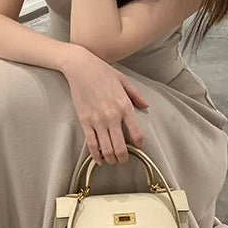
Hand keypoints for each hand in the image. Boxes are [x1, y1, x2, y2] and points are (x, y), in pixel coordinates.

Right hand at [62, 45, 148, 164]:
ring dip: (111, 159)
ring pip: (106, 149)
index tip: (138, 147)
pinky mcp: (84, 121)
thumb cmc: (103, 71)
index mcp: (124, 106)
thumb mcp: (124, 80)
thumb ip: (136, 95)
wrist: (81, 67)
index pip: (136, 133)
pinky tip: (99, 159)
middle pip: (120, 147)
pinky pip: (91, 143)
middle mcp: (112, 116)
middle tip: (124, 160)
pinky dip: (95, 155)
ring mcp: (97, 120)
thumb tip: (146, 106)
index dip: (138, 144)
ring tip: (113, 160)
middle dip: (124, 158)